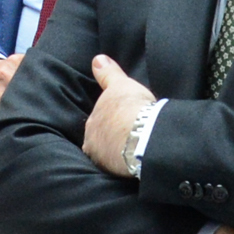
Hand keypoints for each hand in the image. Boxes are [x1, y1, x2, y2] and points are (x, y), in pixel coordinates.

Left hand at [80, 55, 153, 175]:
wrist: (141, 134)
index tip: (117, 124)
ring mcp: (102, 160)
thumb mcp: (120, 84)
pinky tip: (133, 166)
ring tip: (130, 153)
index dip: (107, 124)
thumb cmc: (130, 107)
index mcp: (92, 123)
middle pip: (99, 142)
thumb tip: (97, 59)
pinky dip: (124, 167)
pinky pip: (118, 170)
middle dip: (109, 140)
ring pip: (106, 157)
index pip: (96, 124)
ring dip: (115, 155)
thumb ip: (108, 74)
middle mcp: (92, 142)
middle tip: (125, 138)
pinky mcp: (115, 173)